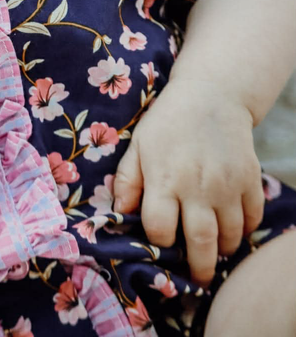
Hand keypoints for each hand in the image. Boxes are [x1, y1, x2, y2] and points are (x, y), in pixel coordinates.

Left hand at [112, 80, 264, 288]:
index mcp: (164, 178)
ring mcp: (227, 185)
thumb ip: (127, 181)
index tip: (161, 239)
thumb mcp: (138, 145)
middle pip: (200, 243)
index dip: (158, 241)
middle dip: (199, 267)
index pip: (160, 229)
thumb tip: (119, 214)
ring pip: (230, 236)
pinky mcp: (249, 179)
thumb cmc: (168, 122)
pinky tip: (233, 228)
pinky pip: (252, 218)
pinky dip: (246, 230)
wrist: (211, 94)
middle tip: (198, 277)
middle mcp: (197, 186)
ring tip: (214, 251)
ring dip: (223, 250)